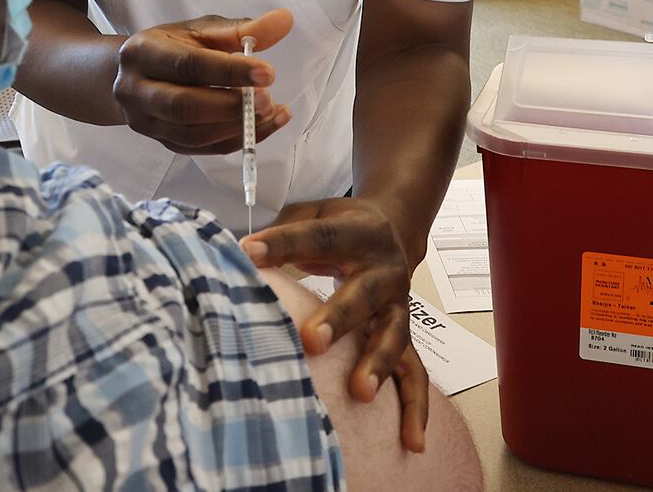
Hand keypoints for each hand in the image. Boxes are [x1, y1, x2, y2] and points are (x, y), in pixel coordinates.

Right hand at [112, 9, 293, 154]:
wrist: (138, 75)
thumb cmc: (173, 47)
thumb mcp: (201, 30)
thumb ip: (241, 28)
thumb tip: (284, 20)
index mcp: (143, 53)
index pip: (187, 65)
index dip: (229, 71)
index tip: (267, 72)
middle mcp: (136, 91)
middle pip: (184, 106)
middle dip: (231, 106)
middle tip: (268, 98)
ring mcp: (145, 122)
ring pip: (193, 135)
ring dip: (237, 127)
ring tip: (271, 111)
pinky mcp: (163, 143)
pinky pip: (203, 150)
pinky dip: (237, 140)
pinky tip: (265, 125)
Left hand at [241, 197, 428, 451]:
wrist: (392, 227)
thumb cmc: (339, 226)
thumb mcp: (313, 212)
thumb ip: (282, 231)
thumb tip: (236, 254)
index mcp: (358, 231)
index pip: (318, 237)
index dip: (282, 244)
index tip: (246, 253)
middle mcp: (384, 268)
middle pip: (362, 293)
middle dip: (339, 318)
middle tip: (312, 341)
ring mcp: (397, 303)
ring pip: (393, 335)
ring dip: (376, 363)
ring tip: (359, 392)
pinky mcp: (404, 332)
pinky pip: (415, 372)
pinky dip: (416, 407)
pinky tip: (412, 440)